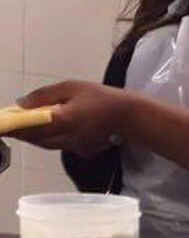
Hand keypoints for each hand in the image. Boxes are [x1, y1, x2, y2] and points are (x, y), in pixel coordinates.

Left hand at [13, 82, 127, 157]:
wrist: (126, 115)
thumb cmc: (100, 97)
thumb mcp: (71, 87)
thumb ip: (44, 95)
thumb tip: (21, 103)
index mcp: (63, 120)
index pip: (31, 126)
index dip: (14, 127)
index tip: (2, 126)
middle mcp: (66, 137)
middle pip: (36, 139)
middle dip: (21, 133)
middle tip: (9, 126)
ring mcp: (74, 146)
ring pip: (45, 144)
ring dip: (32, 138)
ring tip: (23, 129)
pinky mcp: (80, 150)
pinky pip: (57, 146)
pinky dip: (46, 140)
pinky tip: (44, 132)